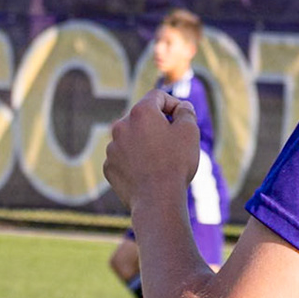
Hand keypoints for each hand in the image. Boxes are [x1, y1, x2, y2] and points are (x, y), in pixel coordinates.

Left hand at [104, 89, 202, 213]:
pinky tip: (148, 173)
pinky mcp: (109, 167)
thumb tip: (181, 107)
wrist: (157, 200)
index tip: (182, 118)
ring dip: (145, 143)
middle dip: (158, 125)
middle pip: (142, 118)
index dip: (173, 104)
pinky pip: (124, 158)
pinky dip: (134, 161)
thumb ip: (186, 112)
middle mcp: (121, 126)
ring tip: (161, 161)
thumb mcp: (189, 132)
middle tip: (174, 141)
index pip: (158, 97)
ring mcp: (112, 147)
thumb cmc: (175, 163)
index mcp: (141, 112)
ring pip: (132, 138)